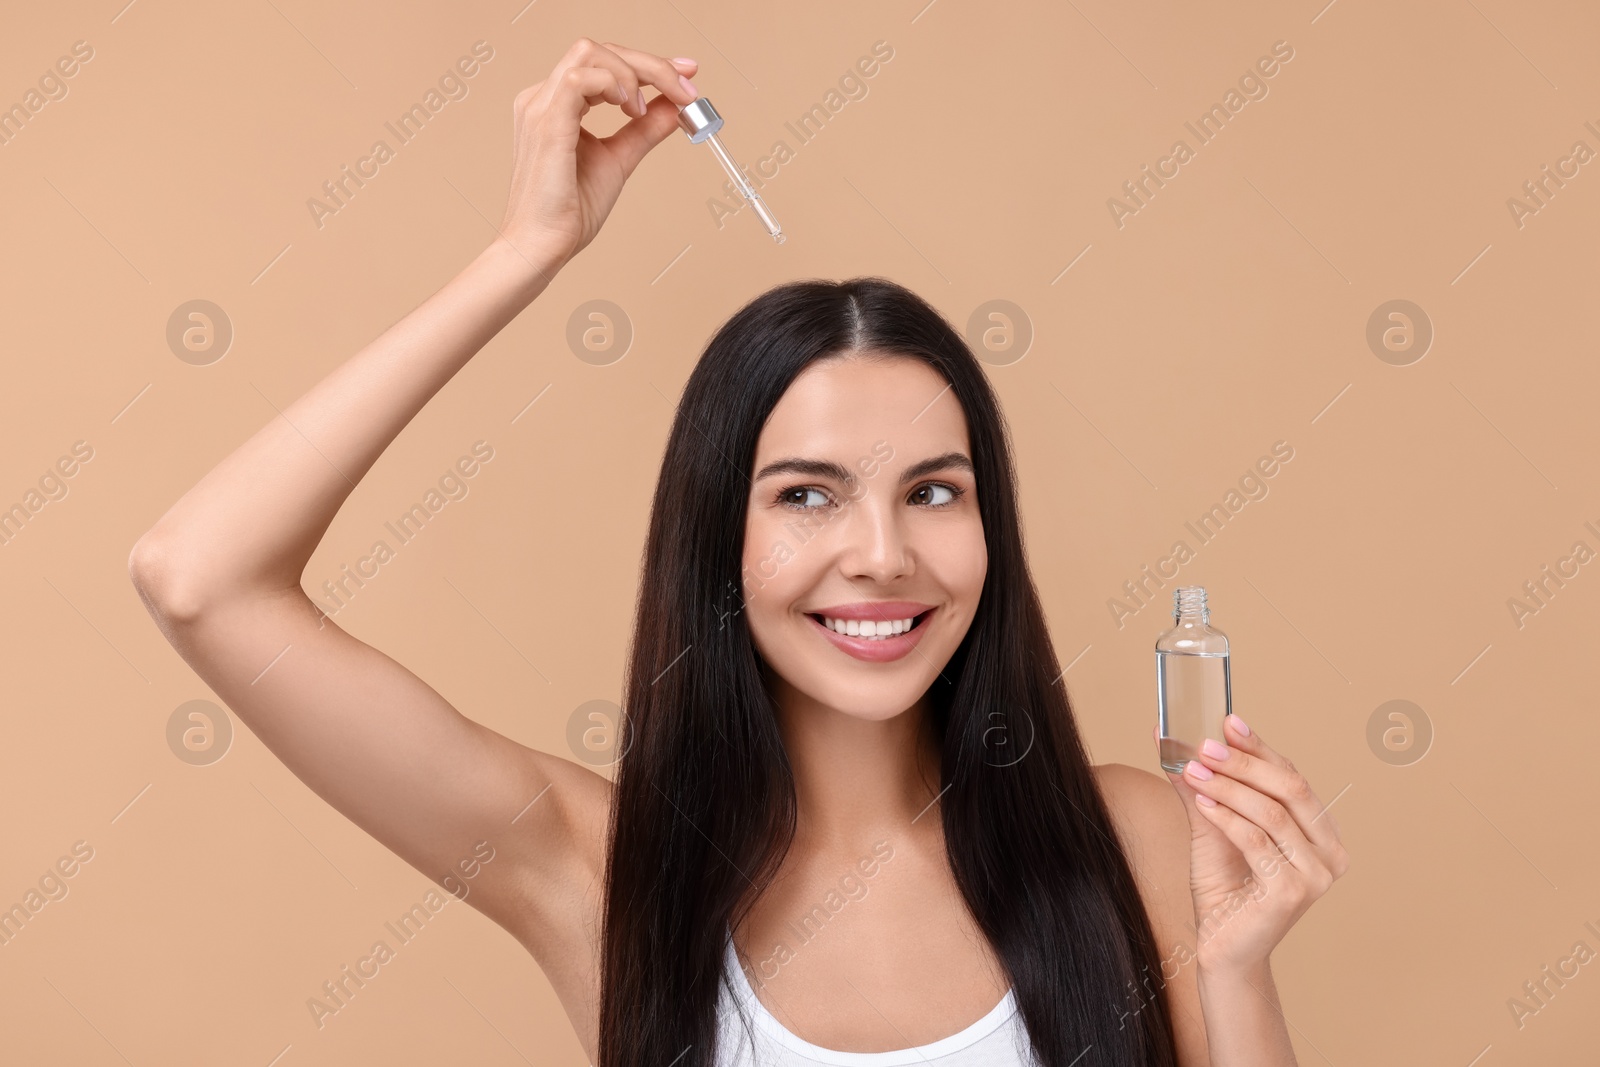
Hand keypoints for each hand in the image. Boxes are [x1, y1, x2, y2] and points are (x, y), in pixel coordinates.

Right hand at [496, 39, 699, 276]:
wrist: (543, 246)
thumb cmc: (569, 212)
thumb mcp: (619, 160)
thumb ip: (644, 131)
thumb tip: (675, 107)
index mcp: (556, 105)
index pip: (603, 63)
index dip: (648, 64)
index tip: (686, 75)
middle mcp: (543, 98)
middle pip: (599, 50)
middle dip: (650, 64)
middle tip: (685, 89)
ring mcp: (541, 107)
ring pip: (590, 54)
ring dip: (633, 72)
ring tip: (646, 110)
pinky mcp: (546, 123)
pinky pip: (581, 79)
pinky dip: (614, 85)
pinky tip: (631, 110)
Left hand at [1156, 715, 1349, 977]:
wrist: (1223, 949)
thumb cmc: (1224, 890)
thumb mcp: (1212, 829)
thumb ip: (1202, 787)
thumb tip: (1171, 740)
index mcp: (1322, 834)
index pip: (1293, 778)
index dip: (1261, 747)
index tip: (1228, 721)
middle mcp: (1330, 854)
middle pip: (1290, 789)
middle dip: (1244, 762)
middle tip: (1204, 744)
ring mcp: (1316, 876)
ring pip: (1271, 813)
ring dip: (1228, 786)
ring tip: (1192, 770)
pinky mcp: (1292, 893)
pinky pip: (1256, 841)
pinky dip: (1225, 816)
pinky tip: (1201, 800)